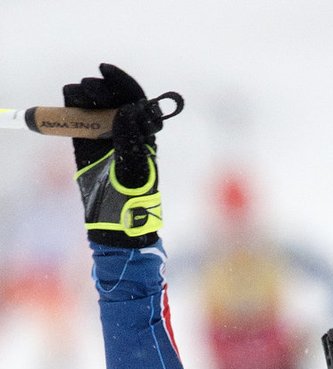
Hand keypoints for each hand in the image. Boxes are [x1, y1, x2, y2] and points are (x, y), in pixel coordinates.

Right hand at [64, 63, 166, 245]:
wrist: (115, 217)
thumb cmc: (133, 195)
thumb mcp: (136, 165)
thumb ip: (130, 137)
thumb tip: (127, 109)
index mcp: (142, 130)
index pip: (134, 96)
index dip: (121, 81)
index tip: (105, 70)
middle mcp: (124, 127)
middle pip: (113, 94)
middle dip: (103, 86)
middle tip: (91, 89)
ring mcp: (103, 131)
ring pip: (94, 99)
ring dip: (88, 92)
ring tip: (82, 96)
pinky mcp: (84, 138)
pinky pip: (77, 112)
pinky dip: (72, 102)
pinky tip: (72, 103)